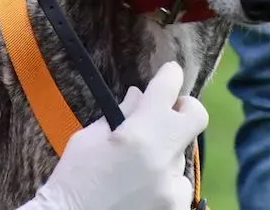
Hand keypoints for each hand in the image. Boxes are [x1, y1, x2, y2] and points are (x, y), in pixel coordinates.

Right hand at [21, 62, 207, 209]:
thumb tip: (140, 96)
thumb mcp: (88, 139)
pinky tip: (141, 191)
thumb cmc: (73, 180)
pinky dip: (163, 184)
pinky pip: (178, 186)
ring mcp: (173, 187)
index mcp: (139, 133)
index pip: (168, 88)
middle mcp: (163, 158)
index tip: (169, 74)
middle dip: (184, 109)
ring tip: (137, 170)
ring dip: (164, 155)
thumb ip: (120, 114)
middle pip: (196, 117)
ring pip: (180, 156)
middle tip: (166, 114)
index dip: (170, 75)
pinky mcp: (176, 209)